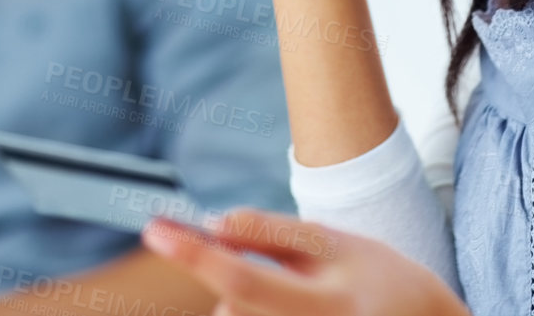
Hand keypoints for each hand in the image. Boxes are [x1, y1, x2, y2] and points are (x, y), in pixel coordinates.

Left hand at [141, 208, 466, 315]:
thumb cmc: (378, 280)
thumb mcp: (334, 243)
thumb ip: (272, 234)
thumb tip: (212, 225)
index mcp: (330, 303)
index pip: (244, 278)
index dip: (194, 255)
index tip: (155, 229)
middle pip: (232, 306)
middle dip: (223, 274)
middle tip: (252, 263)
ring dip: (240, 303)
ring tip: (296, 300)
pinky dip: (250, 313)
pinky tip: (289, 311)